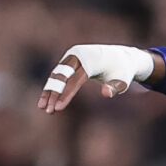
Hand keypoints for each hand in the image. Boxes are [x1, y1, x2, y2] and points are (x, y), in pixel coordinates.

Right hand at [37, 44, 157, 112]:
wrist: (121, 57)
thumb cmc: (122, 71)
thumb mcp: (122, 80)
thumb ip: (115, 87)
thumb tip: (106, 94)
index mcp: (90, 60)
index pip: (75, 80)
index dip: (66, 94)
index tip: (59, 108)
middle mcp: (77, 55)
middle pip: (61, 76)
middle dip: (53, 93)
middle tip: (48, 110)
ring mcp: (71, 57)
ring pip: (56, 75)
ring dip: (49, 91)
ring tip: (42, 107)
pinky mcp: (68, 60)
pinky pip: (58, 74)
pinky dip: (52, 87)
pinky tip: (46, 100)